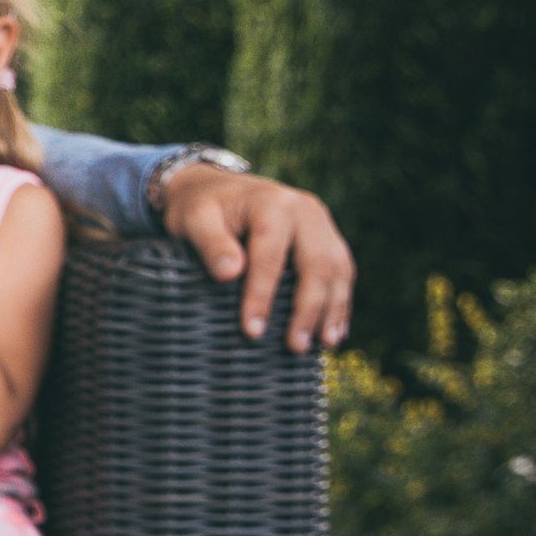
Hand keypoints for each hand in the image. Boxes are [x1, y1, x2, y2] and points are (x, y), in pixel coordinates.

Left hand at [158, 163, 355, 351]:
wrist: (217, 188)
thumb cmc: (201, 208)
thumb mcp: (194, 220)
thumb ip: (210, 243)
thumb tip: (229, 274)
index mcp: (272, 204)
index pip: (270, 256)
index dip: (262, 296)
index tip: (252, 331)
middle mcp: (305, 210)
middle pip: (316, 264)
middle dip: (307, 309)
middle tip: (295, 347)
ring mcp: (321, 224)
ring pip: (338, 269)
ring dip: (332, 309)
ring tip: (322, 345)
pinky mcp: (327, 238)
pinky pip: (342, 271)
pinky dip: (340, 302)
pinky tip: (334, 331)